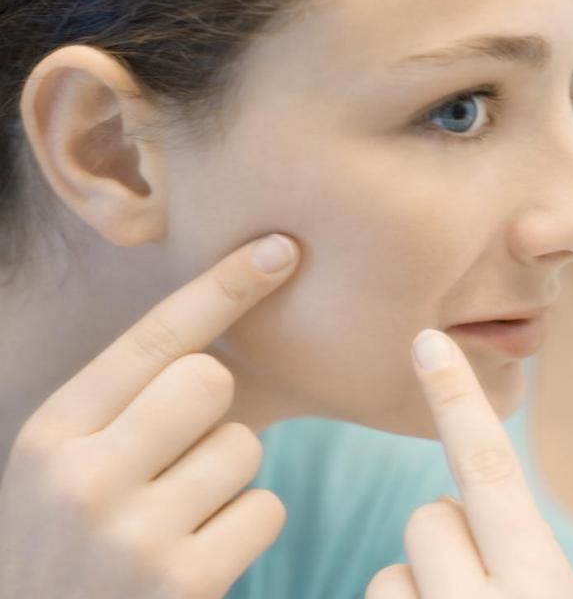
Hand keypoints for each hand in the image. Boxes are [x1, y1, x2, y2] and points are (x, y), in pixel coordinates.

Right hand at [0, 234, 299, 598]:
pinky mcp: (184, 584)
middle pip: (210, 380)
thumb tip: (223, 319)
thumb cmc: (69, 541)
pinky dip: (245, 525)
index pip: (153, 338)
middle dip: (212, 409)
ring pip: (244, 448)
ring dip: (228, 477)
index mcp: (53, 434)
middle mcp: (83, 479)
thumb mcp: (64, 462)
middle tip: (178, 453)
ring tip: (177, 515)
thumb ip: (124, 399)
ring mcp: (134, 536)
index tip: (279, 248)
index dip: (222, 287)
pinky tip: (199, 553)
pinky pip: (266, 509)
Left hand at [367, 329, 572, 598]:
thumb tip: (454, 507)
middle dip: (444, 541)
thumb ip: (518, 556)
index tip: (428, 341)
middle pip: (430, 517)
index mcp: (541, 585)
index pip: (490, 469)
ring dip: (417, 593)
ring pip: (389, 574)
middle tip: (479, 593)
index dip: (457, 399)